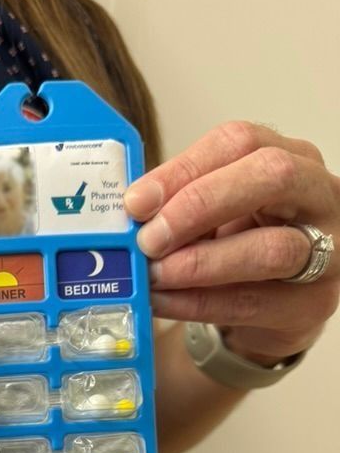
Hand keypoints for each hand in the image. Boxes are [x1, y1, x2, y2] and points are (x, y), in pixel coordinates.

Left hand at [125, 121, 339, 364]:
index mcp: (290, 157)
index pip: (240, 142)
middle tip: (149, 238)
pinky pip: (251, 302)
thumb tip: (131, 212)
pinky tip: (162, 302)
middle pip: (271, 177)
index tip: (135, 201)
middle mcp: (318, 195)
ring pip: (272, 248)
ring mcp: (328, 251)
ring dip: (200, 263)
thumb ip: (179, 205)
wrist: (266, 310)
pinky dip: (198, 304)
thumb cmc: (238, 246)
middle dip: (200, 206)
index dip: (184, 169)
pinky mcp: (310, 305)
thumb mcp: (211, 214)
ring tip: (154, 275)